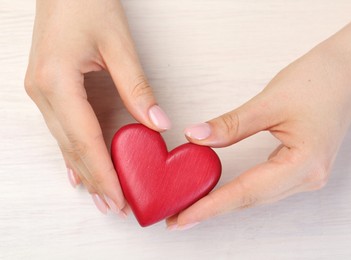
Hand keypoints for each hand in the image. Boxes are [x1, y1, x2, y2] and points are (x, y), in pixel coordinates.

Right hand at [25, 0, 170, 215]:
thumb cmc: (87, 3)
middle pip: (73, 147)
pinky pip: (62, 130)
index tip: (119, 197)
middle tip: (116, 207)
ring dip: (85, 171)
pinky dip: (74, 153)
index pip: (84, 139)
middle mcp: (42, 92)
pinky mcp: (48, 89)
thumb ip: (137, 87)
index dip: (103, 172)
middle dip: (95, 180)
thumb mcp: (119, 45)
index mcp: (57, 81)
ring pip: (65, 142)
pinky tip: (79, 172)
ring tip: (103, 197)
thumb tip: (157, 123)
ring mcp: (41, 92)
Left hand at [167, 0, 350, 229]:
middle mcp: (309, 177)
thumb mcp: (268, 102)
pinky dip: (241, 190)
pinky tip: (222, 191)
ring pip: (259, 195)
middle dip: (214, 208)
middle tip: (180, 216)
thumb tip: (195, 138)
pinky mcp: (302, 167)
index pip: (248, 191)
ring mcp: (308, 174)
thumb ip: (231, 125)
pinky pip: (266, 186)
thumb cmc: (317, 81)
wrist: (346, 70)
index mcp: (305, 163)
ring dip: (226, 201)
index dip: (212, 206)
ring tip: (195, 207)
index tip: (184, 217)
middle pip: (253, 199)